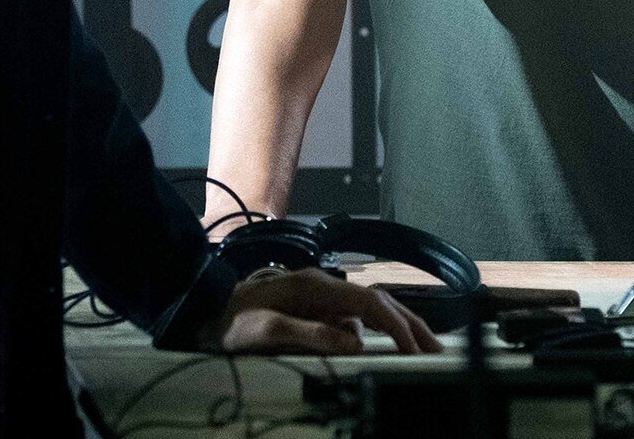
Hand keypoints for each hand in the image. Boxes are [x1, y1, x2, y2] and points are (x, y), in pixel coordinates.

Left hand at [202, 268, 442, 354]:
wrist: (200, 306)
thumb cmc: (229, 321)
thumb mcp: (265, 332)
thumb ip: (311, 335)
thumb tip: (355, 342)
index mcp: (315, 286)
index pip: (370, 303)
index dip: (397, 326)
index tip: (416, 350)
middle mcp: (321, 283)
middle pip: (377, 301)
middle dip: (408, 324)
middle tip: (434, 349)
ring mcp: (317, 293)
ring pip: (367, 308)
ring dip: (394, 327)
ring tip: (416, 350)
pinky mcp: (310, 304)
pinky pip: (350, 317)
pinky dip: (371, 330)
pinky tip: (378, 346)